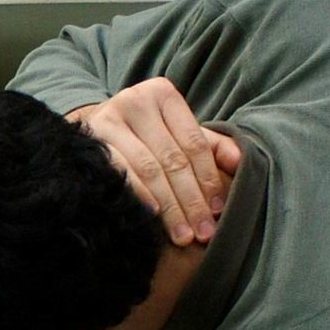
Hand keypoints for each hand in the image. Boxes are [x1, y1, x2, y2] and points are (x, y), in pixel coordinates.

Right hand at [65, 78, 242, 247]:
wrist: (90, 132)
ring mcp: (109, 120)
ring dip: (169, 207)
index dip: (208, 179)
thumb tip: (240, 162)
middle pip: (172, 159)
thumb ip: (211, 146)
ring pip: (149, 170)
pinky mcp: (89, 142)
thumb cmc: (141, 136)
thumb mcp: (176, 134)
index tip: (217, 211)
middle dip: (190, 200)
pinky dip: (139, 196)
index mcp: (162, 94)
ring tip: (182, 235)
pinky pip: (120, 174)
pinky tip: (152, 217)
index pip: (193, 143)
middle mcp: (135, 101)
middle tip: (202, 232)